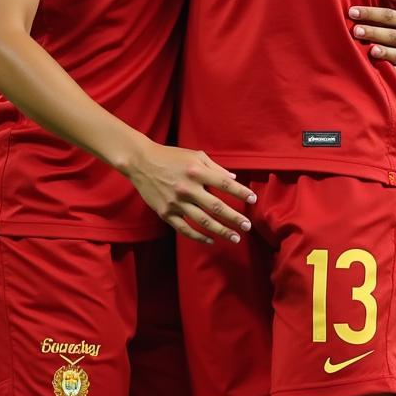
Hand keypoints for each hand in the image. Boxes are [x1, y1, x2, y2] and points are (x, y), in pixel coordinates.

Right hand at [122, 140, 255, 245]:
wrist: (141, 162)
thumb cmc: (172, 156)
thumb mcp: (195, 155)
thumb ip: (215, 167)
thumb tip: (234, 177)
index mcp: (196, 171)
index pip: (224, 184)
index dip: (240, 192)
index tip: (253, 199)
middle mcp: (187, 188)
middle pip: (216, 207)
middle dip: (234, 218)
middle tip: (248, 226)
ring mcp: (176, 203)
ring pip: (203, 222)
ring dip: (221, 231)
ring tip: (235, 237)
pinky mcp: (165, 213)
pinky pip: (185, 229)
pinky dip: (199, 237)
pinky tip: (211, 240)